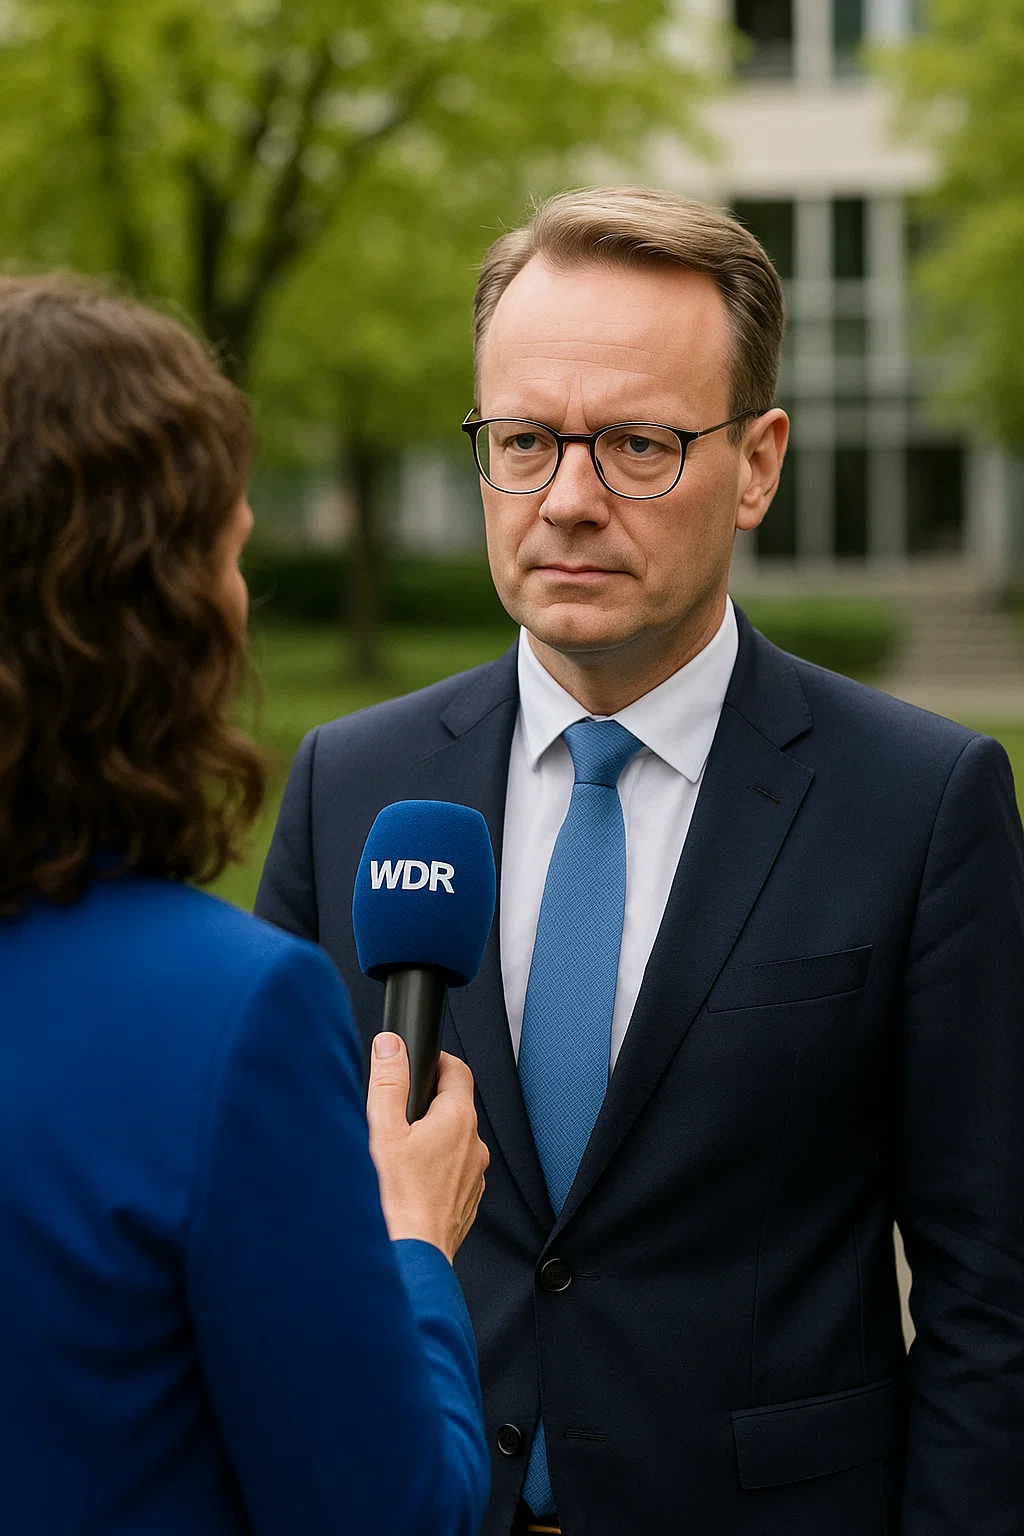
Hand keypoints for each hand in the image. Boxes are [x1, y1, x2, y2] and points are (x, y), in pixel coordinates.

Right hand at [367, 1033, 488, 1262]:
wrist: (410, 1258)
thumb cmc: (395, 1201)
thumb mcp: (383, 1131)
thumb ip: (388, 1081)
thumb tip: (391, 1045)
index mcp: (457, 1120)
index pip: (457, 1070)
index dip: (436, 1061)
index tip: (417, 1063)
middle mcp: (474, 1145)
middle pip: (454, 1106)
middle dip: (427, 1103)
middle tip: (396, 1113)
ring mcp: (474, 1175)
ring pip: (455, 1140)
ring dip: (432, 1138)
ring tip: (398, 1153)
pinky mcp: (467, 1200)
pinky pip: (454, 1170)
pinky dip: (435, 1168)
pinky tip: (409, 1182)